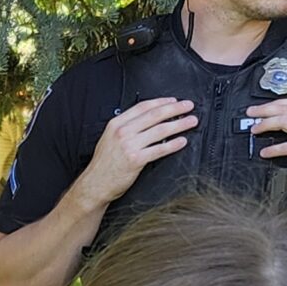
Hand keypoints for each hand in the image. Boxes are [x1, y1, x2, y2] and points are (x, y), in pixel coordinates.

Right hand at [69, 97, 196, 206]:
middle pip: (155, 115)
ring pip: (160, 130)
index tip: (174, 101)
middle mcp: (123, 132)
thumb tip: (147, 121)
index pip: (143, 107)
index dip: (161, 102)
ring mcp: (129, 145)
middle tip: (189, 106)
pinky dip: (173, 144)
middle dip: (175, 109)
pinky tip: (182, 141)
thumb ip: (126, 128)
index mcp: (116, 124)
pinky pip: (159, 150)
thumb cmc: (103, 164)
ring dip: (179, 124)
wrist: (95, 184)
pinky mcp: (136, 160)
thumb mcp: (109, 139)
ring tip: (191, 122)